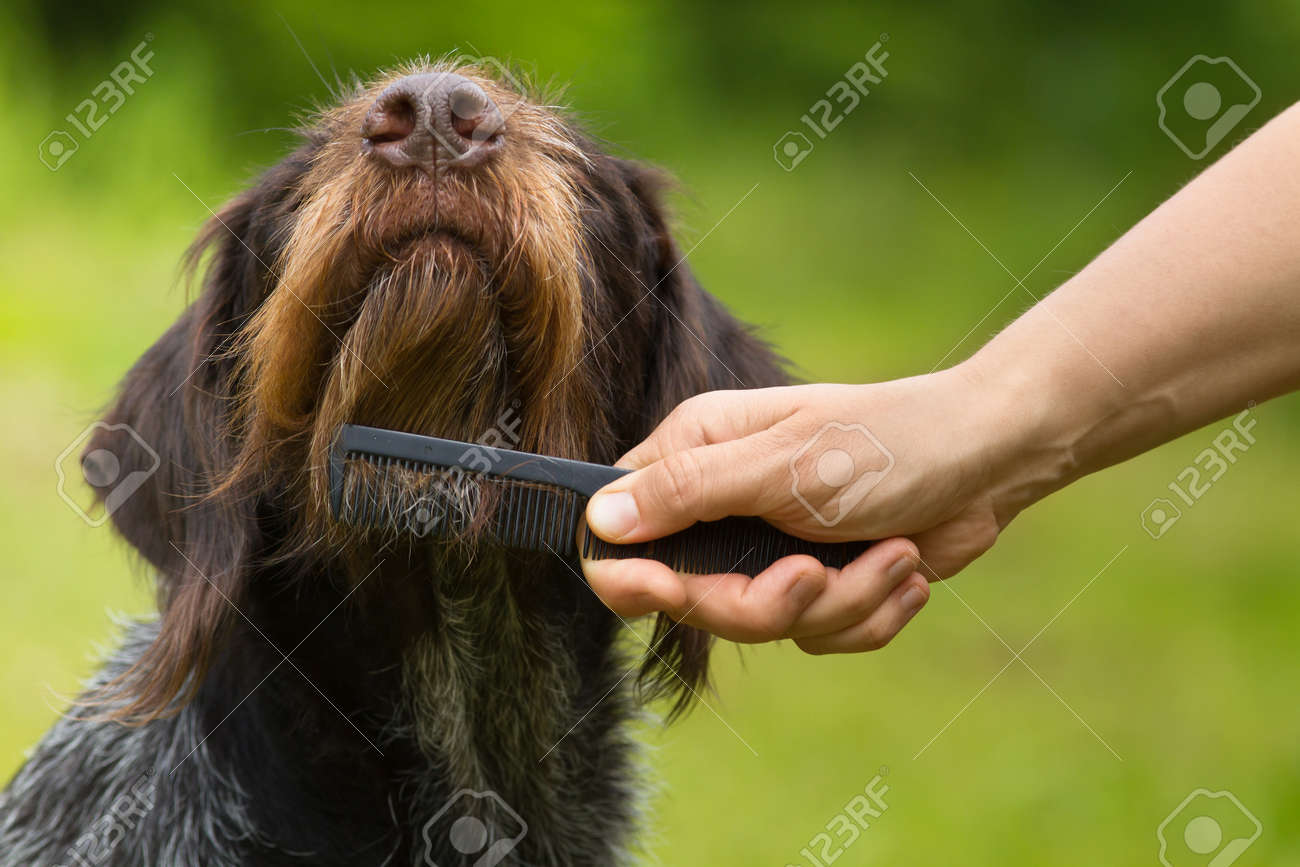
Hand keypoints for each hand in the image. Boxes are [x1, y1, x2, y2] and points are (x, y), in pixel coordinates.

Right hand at [580, 368, 1015, 651]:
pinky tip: (903, 566)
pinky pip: (819, 636)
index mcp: (697, 457)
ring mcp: (771, 549)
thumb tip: (600, 518)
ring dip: (840, 604)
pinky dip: (868, 614)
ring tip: (891, 555)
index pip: (619, 532)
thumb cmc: (889, 442)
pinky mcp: (820, 582)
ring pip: (766, 627)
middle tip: (816, 572)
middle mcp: (724, 505)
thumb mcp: (783, 466)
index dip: (634, 576)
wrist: (990, 462)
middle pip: (695, 601)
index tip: (674, 590)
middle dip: (767, 603)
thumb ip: (689, 493)